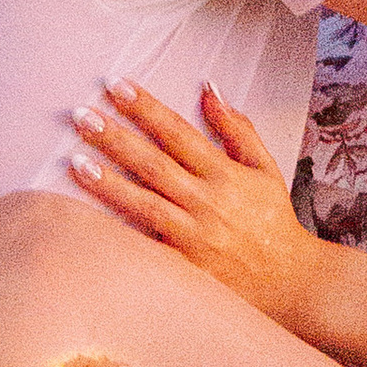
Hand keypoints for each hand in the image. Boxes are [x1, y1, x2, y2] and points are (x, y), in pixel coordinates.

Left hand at [66, 78, 320, 326]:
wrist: (292, 281)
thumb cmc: (274, 220)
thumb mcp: (264, 167)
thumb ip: (237, 127)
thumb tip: (208, 87)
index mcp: (224, 173)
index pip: (178, 132)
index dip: (146, 107)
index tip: (116, 85)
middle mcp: (207, 201)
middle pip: (154, 163)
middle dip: (116, 137)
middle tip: (81, 115)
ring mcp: (194, 237)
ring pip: (145, 204)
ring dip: (108, 182)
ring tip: (74, 160)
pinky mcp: (185, 268)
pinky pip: (147, 249)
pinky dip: (119, 235)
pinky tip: (87, 222)